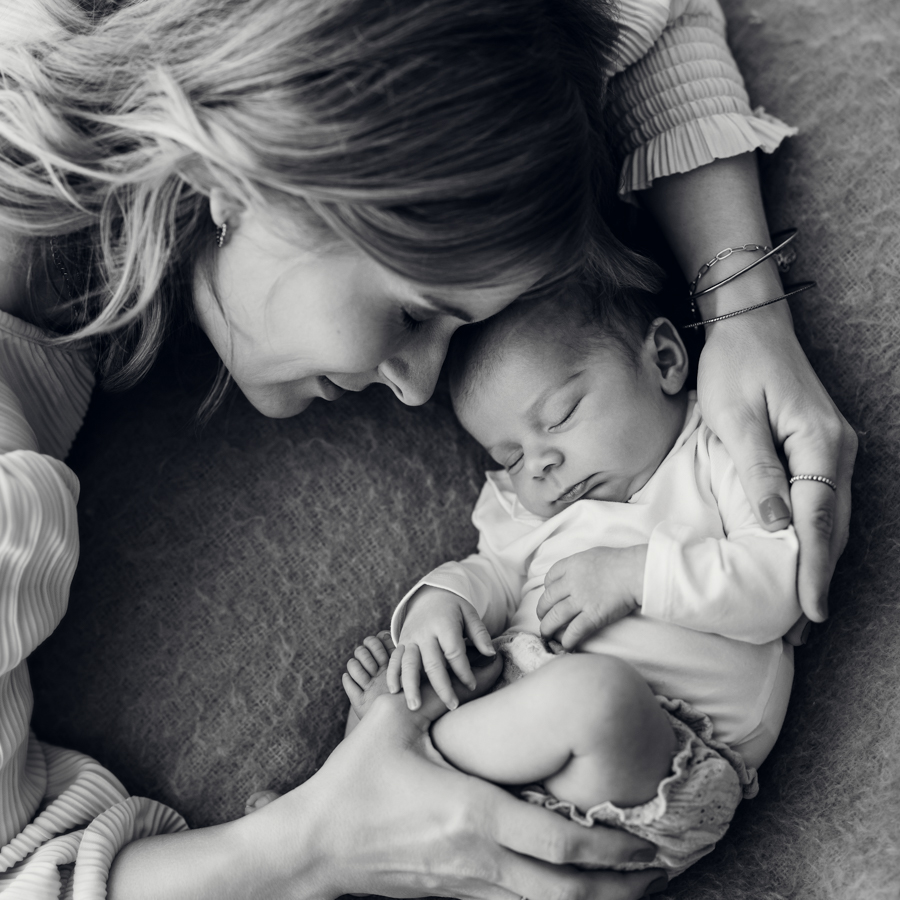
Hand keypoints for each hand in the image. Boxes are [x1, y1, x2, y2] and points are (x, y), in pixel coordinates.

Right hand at [108, 689, 666, 899]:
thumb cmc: (352, 783)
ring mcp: (465, 883)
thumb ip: (438, 692)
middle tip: (657, 870)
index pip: (557, 843)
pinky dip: (550, 898)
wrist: (314, 848)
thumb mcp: (390, 723)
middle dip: (618, 886)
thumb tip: (478, 662)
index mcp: (471, 813)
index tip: (646, 841)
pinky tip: (566, 884)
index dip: (608, 846)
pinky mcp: (451, 893)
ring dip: (592, 898)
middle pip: (564, 890)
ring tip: (629, 884)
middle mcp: (477, 857)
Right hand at [389, 587, 495, 710]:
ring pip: (409, 664)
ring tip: (416, 707)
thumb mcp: (469, 614)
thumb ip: (479, 634)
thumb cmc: (453, 608)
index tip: (472, 685)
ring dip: (411, 686)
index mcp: (444, 624)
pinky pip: (394, 660)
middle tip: (452, 706)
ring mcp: (410, 638)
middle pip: (432, 663)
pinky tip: (394, 691)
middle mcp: (424, 632)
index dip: (464, 671)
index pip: (454, 652)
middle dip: (442, 687)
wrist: (428, 595)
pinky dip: (392, 675)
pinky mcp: (401, 643)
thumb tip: (491, 654)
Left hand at [536, 546, 646, 648]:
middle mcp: (572, 583)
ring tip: (546, 635)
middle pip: (547, 599)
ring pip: (555, 617)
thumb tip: (577, 572)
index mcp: (571, 565)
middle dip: (541, 611)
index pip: (549, 578)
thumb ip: (580, 565)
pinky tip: (566, 645)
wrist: (636, 571)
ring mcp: (581, 600)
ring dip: (547, 628)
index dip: (547, 589)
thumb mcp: (593, 554)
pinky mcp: (593, 616)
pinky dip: (567, 640)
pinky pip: (574, 631)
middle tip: (542, 618)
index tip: (549, 597)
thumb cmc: (621, 561)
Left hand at [642, 153, 855, 625]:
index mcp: (820, 443)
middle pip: (833, 524)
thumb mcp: (735, 418)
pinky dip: (814, 533)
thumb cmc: (735, 365)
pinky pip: (822, 500)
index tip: (807, 610)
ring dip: (818, 560)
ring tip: (801, 606)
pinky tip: (800, 557)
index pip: (818, 519)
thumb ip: (757, 471)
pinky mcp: (819, 446)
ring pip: (832, 516)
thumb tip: (773, 525)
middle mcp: (837, 449)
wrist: (749, 323)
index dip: (813, 568)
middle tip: (801, 626)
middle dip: (818, 575)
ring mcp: (833, 448)